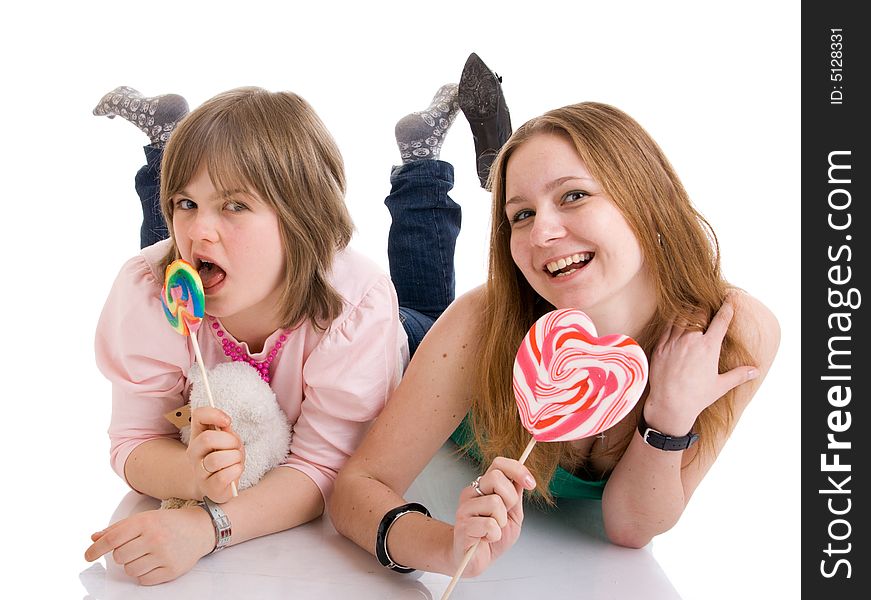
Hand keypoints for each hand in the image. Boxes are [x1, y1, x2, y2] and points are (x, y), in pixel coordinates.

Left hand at [84, 507, 214, 584]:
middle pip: (119, 557)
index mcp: (145, 522)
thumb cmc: (168, 523)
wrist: (200, 528)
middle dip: (122, 554)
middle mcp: (154, 537)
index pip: (112, 539)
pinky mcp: (171, 570)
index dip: (96, 549)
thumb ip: (117, 529)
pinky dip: (144, 574)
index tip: (88, 556)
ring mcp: (164, 555)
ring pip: (130, 570)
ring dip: (133, 564)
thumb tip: (94, 539)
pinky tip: (154, 562)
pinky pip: (143, 580)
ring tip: (146, 554)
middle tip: (135, 547)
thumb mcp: (144, 519)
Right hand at [187, 406, 244, 501]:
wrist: (218, 486)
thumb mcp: (228, 440)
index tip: (228, 422)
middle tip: (236, 447)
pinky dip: (236, 471)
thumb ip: (226, 431)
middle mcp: (193, 453)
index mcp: (198, 436)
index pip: (198, 416)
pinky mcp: (209, 488)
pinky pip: (224, 476)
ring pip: (216, 459)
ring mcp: (199, 472)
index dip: (214, 414)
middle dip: (229, 441)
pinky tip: (235, 472)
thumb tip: (225, 424)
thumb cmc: (226, 458)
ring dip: (234, 457)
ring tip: (236, 461)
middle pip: (207, 439)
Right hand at [451, 457, 535, 577]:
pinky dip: (494, 535)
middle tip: (505, 515)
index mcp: (484, 487)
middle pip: (495, 477)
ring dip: (501, 521)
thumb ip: (516, 497)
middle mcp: (472, 493)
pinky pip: (489, 524)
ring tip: (494, 530)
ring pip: (494, 502)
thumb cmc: (491, 538)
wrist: (473, 560)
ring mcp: (465, 508)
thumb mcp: (513, 515)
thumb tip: (523, 478)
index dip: (517, 470)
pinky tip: (486, 538)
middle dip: (510, 498)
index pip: (498, 464)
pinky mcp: (463, 525)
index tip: (530, 483)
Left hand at [646, 298, 758, 433]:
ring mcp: (673, 342)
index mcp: (709, 347)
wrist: (670, 404)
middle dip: (704, 307)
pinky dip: (672, 321)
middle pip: (698, 313)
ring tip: (691, 310)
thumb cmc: (697, 396)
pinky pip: (666, 327)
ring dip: (687, 312)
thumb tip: (756, 371)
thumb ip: (739, 375)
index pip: (721, 320)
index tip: (729, 299)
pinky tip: (674, 321)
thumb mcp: (721, 385)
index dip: (727, 307)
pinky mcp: (659, 347)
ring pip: (680, 317)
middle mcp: (691, 340)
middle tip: (706, 305)